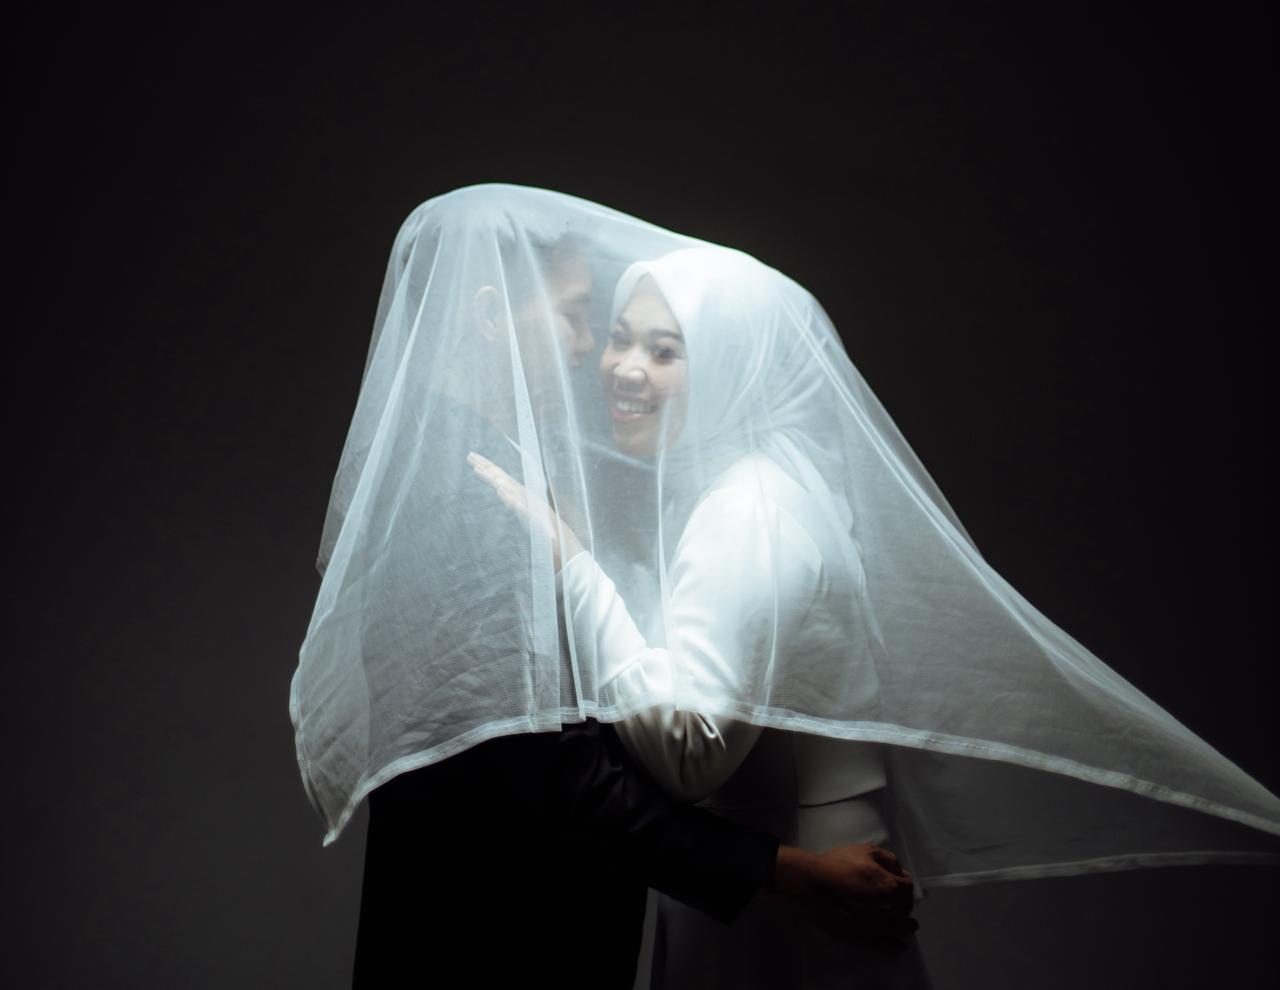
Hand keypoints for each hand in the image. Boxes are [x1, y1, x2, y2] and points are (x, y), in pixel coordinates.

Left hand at [467, 451, 584, 572]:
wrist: (562, 542)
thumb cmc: (542, 528)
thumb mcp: (524, 511)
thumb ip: (513, 500)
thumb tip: (501, 489)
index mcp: (520, 494)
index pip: (501, 478)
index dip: (488, 466)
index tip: (472, 457)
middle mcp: (524, 495)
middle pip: (503, 478)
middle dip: (487, 467)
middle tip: (469, 456)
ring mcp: (529, 505)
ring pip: (509, 489)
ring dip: (495, 479)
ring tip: (479, 470)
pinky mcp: (534, 517)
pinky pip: (520, 506)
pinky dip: (510, 498)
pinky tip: (500, 491)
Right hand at [764, 843, 916, 953]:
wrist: (813, 887)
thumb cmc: (838, 865)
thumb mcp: (864, 850)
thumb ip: (887, 859)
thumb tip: (899, 872)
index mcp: (891, 887)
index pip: (908, 886)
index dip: (904, 881)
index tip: (899, 880)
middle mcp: (890, 910)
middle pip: (906, 909)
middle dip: (904, 903)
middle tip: (898, 899)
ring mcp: (878, 928)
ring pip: (901, 930)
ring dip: (905, 925)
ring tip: (907, 925)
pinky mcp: (864, 940)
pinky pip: (886, 947)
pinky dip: (896, 947)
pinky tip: (899, 946)